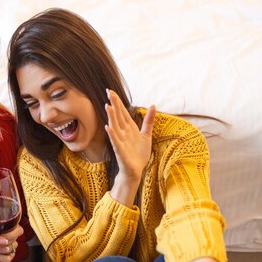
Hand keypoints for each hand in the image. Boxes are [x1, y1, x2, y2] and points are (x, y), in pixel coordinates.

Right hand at [105, 89, 155, 204]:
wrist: (136, 170)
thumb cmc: (139, 153)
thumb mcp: (146, 134)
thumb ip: (149, 120)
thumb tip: (153, 105)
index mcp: (129, 128)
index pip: (123, 112)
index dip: (118, 102)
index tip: (111, 91)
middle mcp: (123, 133)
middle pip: (118, 116)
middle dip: (114, 104)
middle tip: (108, 92)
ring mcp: (121, 141)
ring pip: (115, 126)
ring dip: (111, 117)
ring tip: (107, 106)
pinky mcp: (120, 151)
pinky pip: (115, 141)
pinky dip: (112, 135)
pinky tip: (108, 127)